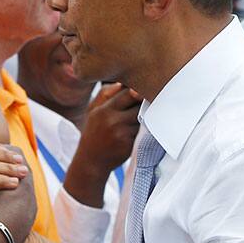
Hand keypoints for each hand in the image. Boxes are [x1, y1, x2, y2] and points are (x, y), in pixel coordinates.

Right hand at [64, 83, 140, 207]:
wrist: (91, 160)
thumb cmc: (94, 131)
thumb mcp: (93, 110)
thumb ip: (107, 94)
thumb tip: (125, 82)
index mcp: (103, 110)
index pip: (128, 93)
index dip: (138, 92)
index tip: (145, 89)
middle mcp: (112, 121)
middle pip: (138, 105)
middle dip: (144, 103)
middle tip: (153, 99)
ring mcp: (121, 134)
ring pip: (142, 118)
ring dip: (147, 116)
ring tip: (148, 115)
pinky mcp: (129, 145)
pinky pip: (143, 131)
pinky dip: (145, 129)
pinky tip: (142, 129)